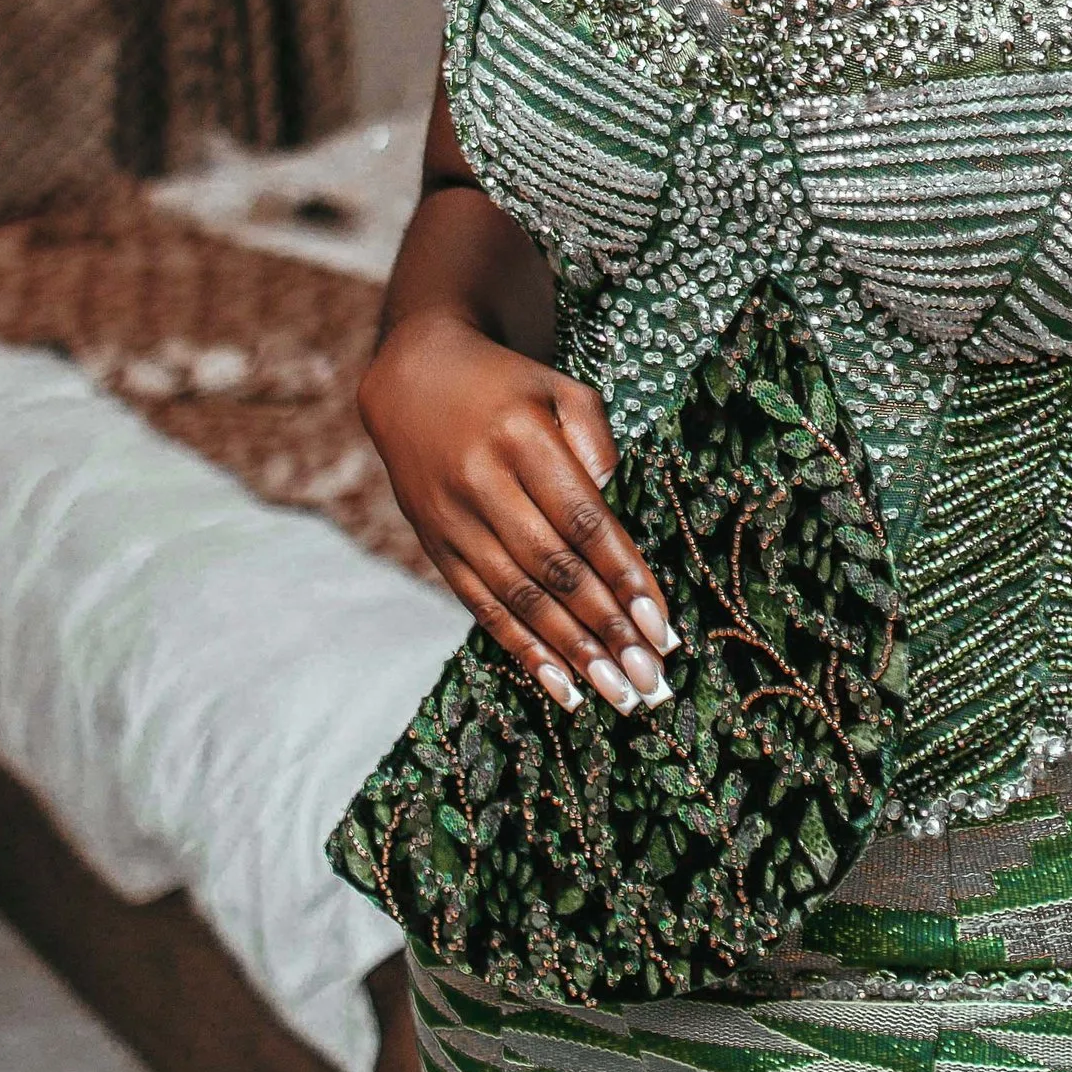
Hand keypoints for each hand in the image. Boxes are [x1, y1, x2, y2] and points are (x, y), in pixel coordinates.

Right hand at [358, 310, 675, 714]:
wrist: (410, 379)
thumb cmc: (506, 387)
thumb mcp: (558, 387)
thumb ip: (595, 436)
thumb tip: (614, 496)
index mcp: (521, 437)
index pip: (583, 519)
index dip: (623, 575)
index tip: (660, 623)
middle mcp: (483, 483)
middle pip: (554, 569)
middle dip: (606, 629)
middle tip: (649, 677)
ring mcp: (453, 520)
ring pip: (519, 598)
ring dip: (572, 652)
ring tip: (617, 692)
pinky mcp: (436, 546)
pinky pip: (481, 607)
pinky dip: (522, 650)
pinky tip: (559, 684)